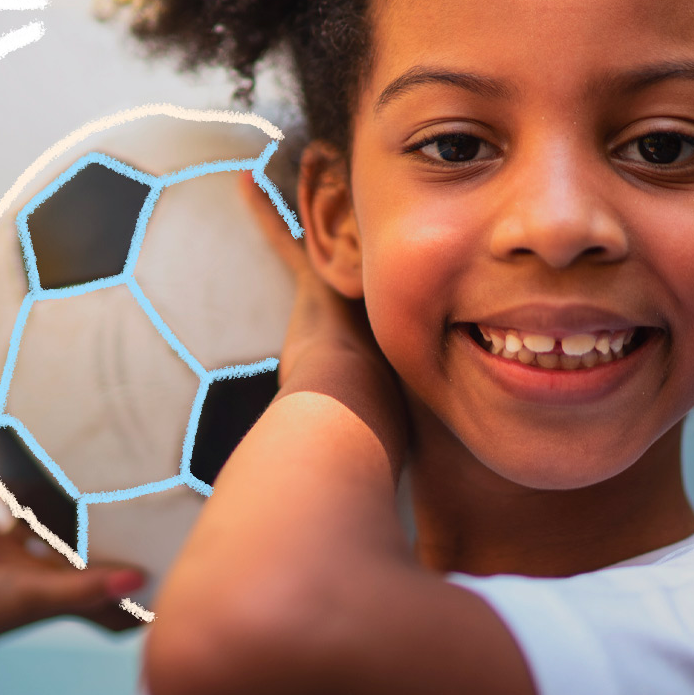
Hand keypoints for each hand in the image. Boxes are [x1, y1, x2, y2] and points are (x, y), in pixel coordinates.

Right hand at [0, 437, 145, 694]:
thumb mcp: (34, 597)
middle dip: (80, 488)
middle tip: (104, 445)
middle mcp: (30, 559)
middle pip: (63, 517)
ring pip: (19, 494)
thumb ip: (84, 590)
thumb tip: (140, 578)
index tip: (148, 500)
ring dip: (29, 463)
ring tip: (49, 422)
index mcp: (54, 578)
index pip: (97, 551)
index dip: (121, 532)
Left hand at [239, 172, 406, 470]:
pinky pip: (285, 238)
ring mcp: (347, 290)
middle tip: (360, 179)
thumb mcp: (396, 428)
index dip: (395, 263)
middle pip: (370, 253)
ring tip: (318, 158)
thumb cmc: (380, 430)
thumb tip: (451, 536)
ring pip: (334, 235)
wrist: (356, 417)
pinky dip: (263, 212)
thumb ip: (401, 441)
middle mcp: (378, 304)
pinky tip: (242, 181)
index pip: (392, 289)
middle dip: (364, 218)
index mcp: (393, 333)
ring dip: (324, 200)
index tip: (401, 238)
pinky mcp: (312, 288)